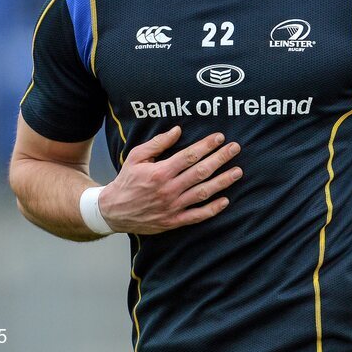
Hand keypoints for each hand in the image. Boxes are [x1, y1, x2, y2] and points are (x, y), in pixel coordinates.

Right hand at [99, 126, 241, 233]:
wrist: (113, 211)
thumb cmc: (126, 180)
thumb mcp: (136, 157)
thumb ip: (158, 143)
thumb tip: (178, 130)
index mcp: (160, 172)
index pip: (189, 156)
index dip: (206, 145)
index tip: (219, 137)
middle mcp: (169, 189)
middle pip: (201, 172)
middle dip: (220, 158)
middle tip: (235, 148)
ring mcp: (173, 207)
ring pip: (203, 192)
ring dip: (223, 182)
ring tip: (238, 171)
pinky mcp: (174, 221)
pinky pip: (197, 215)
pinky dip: (212, 209)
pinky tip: (226, 200)